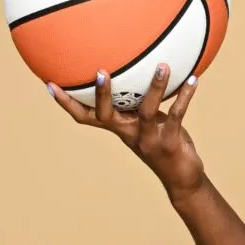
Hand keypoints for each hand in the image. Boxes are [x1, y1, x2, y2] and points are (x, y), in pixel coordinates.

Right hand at [48, 63, 205, 203]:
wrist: (182, 178)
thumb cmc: (164, 144)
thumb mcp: (147, 123)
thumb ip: (140, 105)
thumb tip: (143, 72)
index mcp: (119, 128)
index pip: (85, 117)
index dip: (67, 104)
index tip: (50, 85)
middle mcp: (129, 134)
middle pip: (106, 115)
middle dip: (101, 94)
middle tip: (101, 71)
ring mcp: (148, 140)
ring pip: (146, 110)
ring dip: (155, 87)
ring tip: (163, 66)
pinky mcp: (169, 143)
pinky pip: (177, 115)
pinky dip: (185, 96)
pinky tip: (194, 80)